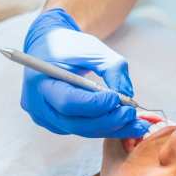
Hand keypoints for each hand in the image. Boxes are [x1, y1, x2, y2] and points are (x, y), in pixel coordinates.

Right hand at [21, 8, 149, 137]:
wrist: (49, 47)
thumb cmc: (69, 45)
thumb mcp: (93, 48)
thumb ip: (113, 68)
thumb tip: (128, 95)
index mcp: (40, 82)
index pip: (68, 102)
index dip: (95, 105)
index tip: (117, 99)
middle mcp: (39, 105)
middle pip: (76, 123)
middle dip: (108, 121)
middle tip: (132, 114)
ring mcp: (46, 118)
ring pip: (81, 130)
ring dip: (111, 128)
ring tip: (136, 124)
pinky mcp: (57, 123)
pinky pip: (82, 129)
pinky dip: (104, 127)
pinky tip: (124, 124)